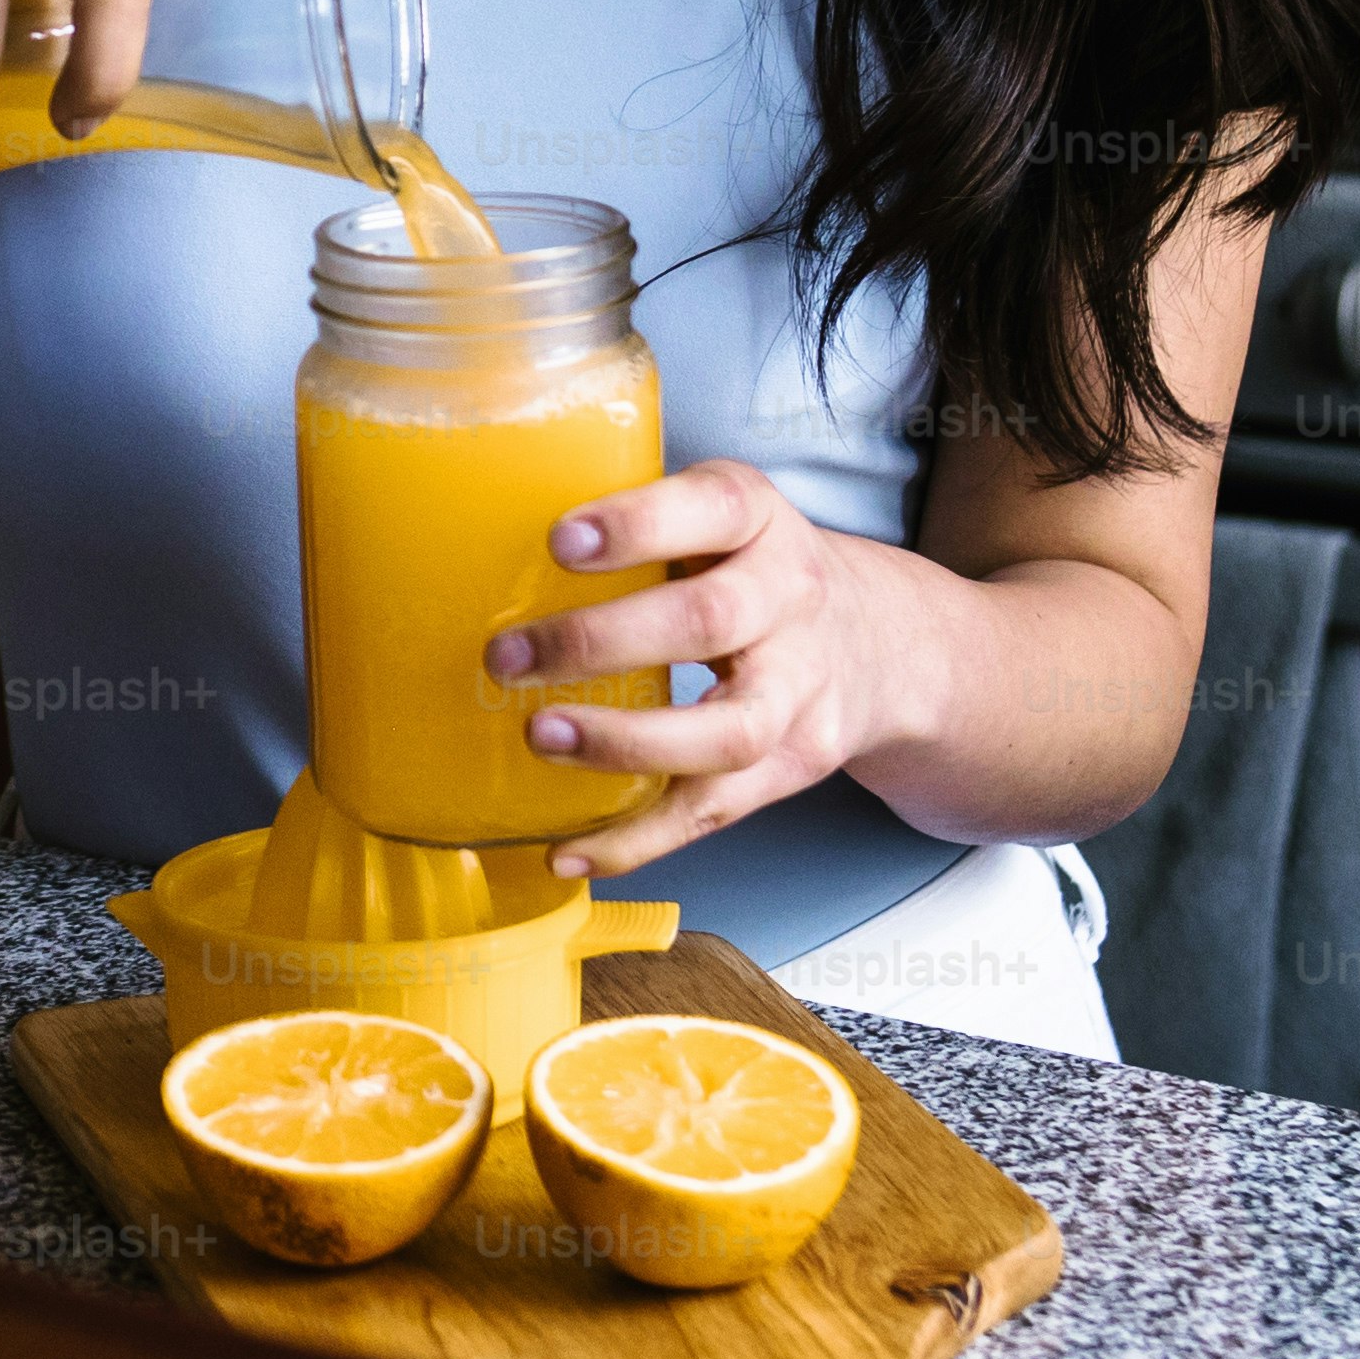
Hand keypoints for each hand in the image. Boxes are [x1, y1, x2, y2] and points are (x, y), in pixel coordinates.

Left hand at [478, 459, 958, 881]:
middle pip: (709, 623)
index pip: (712, 507)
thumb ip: (636, 519)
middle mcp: (791, 599)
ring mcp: (801, 690)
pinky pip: (715, 810)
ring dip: (627, 744)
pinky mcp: (793, 764)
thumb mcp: (719, 516)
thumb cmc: (753, 568)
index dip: (637, 524)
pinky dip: (638, 840)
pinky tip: (569, 851)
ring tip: (541, 740)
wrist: (881, 642)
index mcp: (759, 519)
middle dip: (602, 642)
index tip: (560, 541)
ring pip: (728, 731)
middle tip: (509, 657)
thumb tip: (478, 539)